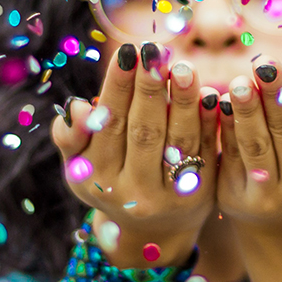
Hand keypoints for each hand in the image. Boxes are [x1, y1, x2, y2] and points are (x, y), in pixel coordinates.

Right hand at [52, 42, 220, 267]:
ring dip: (182, 101)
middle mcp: (132, 192)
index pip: (108, 125)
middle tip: (154, 51)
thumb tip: (78, 107)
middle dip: (150, 89)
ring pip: (178, 141)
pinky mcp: (201, 195)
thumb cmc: (109, 180)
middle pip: (144, 132)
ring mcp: (169, 197)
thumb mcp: (80, 166)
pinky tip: (211, 95)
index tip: (127, 52)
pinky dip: (208, 123)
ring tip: (183, 67)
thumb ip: (71, 137)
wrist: (151, 229)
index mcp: (97, 178)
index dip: (118, 87)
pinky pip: (205, 152)